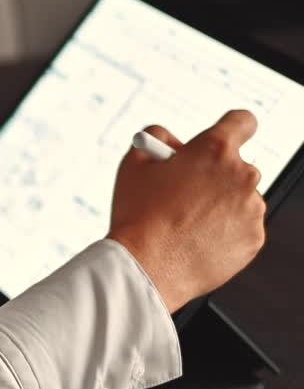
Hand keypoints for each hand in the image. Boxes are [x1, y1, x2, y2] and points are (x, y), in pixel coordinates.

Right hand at [108, 110, 266, 312]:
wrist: (147, 266)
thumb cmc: (138, 214)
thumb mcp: (134, 160)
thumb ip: (156, 136)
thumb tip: (173, 141)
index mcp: (214, 150)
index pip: (242, 122)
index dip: (230, 128)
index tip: (221, 139)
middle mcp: (241, 175)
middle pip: (235, 166)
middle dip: (213, 175)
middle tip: (182, 191)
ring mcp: (252, 209)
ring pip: (239, 198)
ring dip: (219, 204)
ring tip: (185, 221)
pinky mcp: (254, 239)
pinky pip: (242, 227)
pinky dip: (223, 230)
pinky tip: (195, 238)